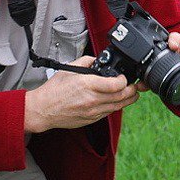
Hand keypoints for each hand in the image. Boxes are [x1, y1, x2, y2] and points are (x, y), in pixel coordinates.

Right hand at [23, 55, 139, 132]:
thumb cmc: (55, 89)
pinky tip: (115, 101)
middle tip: (135, 86)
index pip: (117, 84)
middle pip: (122, 97)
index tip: (124, 77)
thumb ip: (87, 61)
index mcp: (88, 85)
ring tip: (131, 93)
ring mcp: (93, 112)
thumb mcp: (70, 68)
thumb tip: (98, 60)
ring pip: (118, 107)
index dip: (125, 80)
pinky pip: (109, 113)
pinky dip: (115, 106)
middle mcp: (93, 100)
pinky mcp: (91, 120)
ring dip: (128, 100)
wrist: (44, 109)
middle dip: (132, 90)